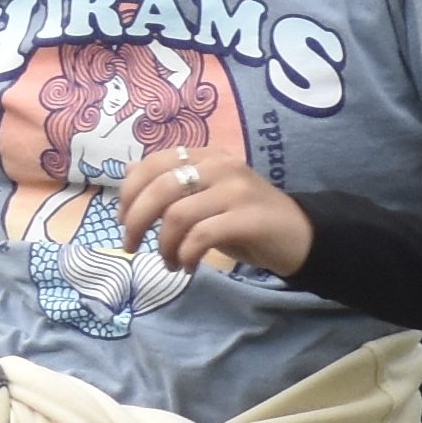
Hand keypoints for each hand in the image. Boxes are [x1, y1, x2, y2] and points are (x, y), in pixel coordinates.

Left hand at [121, 141, 311, 279]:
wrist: (299, 235)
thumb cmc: (245, 219)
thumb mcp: (205, 198)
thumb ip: (171, 186)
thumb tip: (128, 178)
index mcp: (207, 156)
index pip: (154, 163)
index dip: (130, 192)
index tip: (122, 219)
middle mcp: (220, 166)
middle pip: (159, 188)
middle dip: (135, 220)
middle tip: (130, 246)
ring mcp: (236, 190)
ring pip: (177, 215)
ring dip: (163, 245)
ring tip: (168, 262)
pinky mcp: (248, 218)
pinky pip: (201, 236)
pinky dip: (185, 255)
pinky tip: (186, 266)